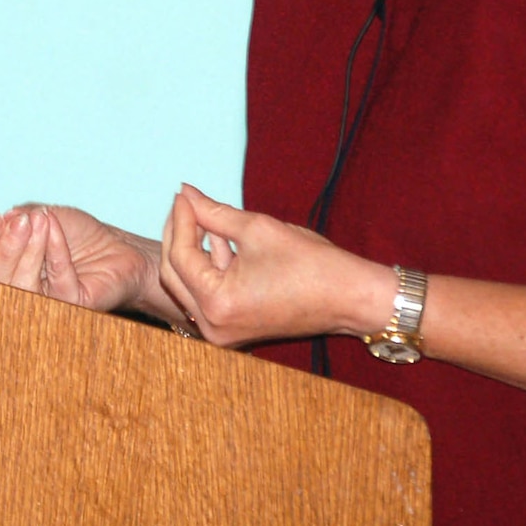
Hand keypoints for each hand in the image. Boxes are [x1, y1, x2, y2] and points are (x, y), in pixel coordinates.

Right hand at [0, 204, 164, 316]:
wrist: (119, 248)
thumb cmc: (80, 235)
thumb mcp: (46, 216)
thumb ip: (23, 217)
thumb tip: (4, 218)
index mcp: (8, 276)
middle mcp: (22, 295)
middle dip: (5, 248)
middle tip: (17, 221)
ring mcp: (46, 305)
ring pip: (22, 287)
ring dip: (28, 249)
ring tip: (39, 221)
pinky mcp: (72, 306)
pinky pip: (58, 282)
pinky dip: (55, 251)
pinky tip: (54, 228)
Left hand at [159, 184, 392, 347]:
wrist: (350, 298)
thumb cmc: (310, 264)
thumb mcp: (256, 228)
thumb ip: (213, 212)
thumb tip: (185, 193)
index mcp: (218, 305)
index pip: (181, 256)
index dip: (181, 219)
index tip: (183, 192)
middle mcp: (213, 327)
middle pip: (176, 274)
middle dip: (178, 234)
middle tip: (186, 202)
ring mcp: (222, 333)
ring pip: (189, 285)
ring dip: (193, 250)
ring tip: (202, 215)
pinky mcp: (233, 329)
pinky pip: (208, 295)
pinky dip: (210, 268)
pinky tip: (219, 240)